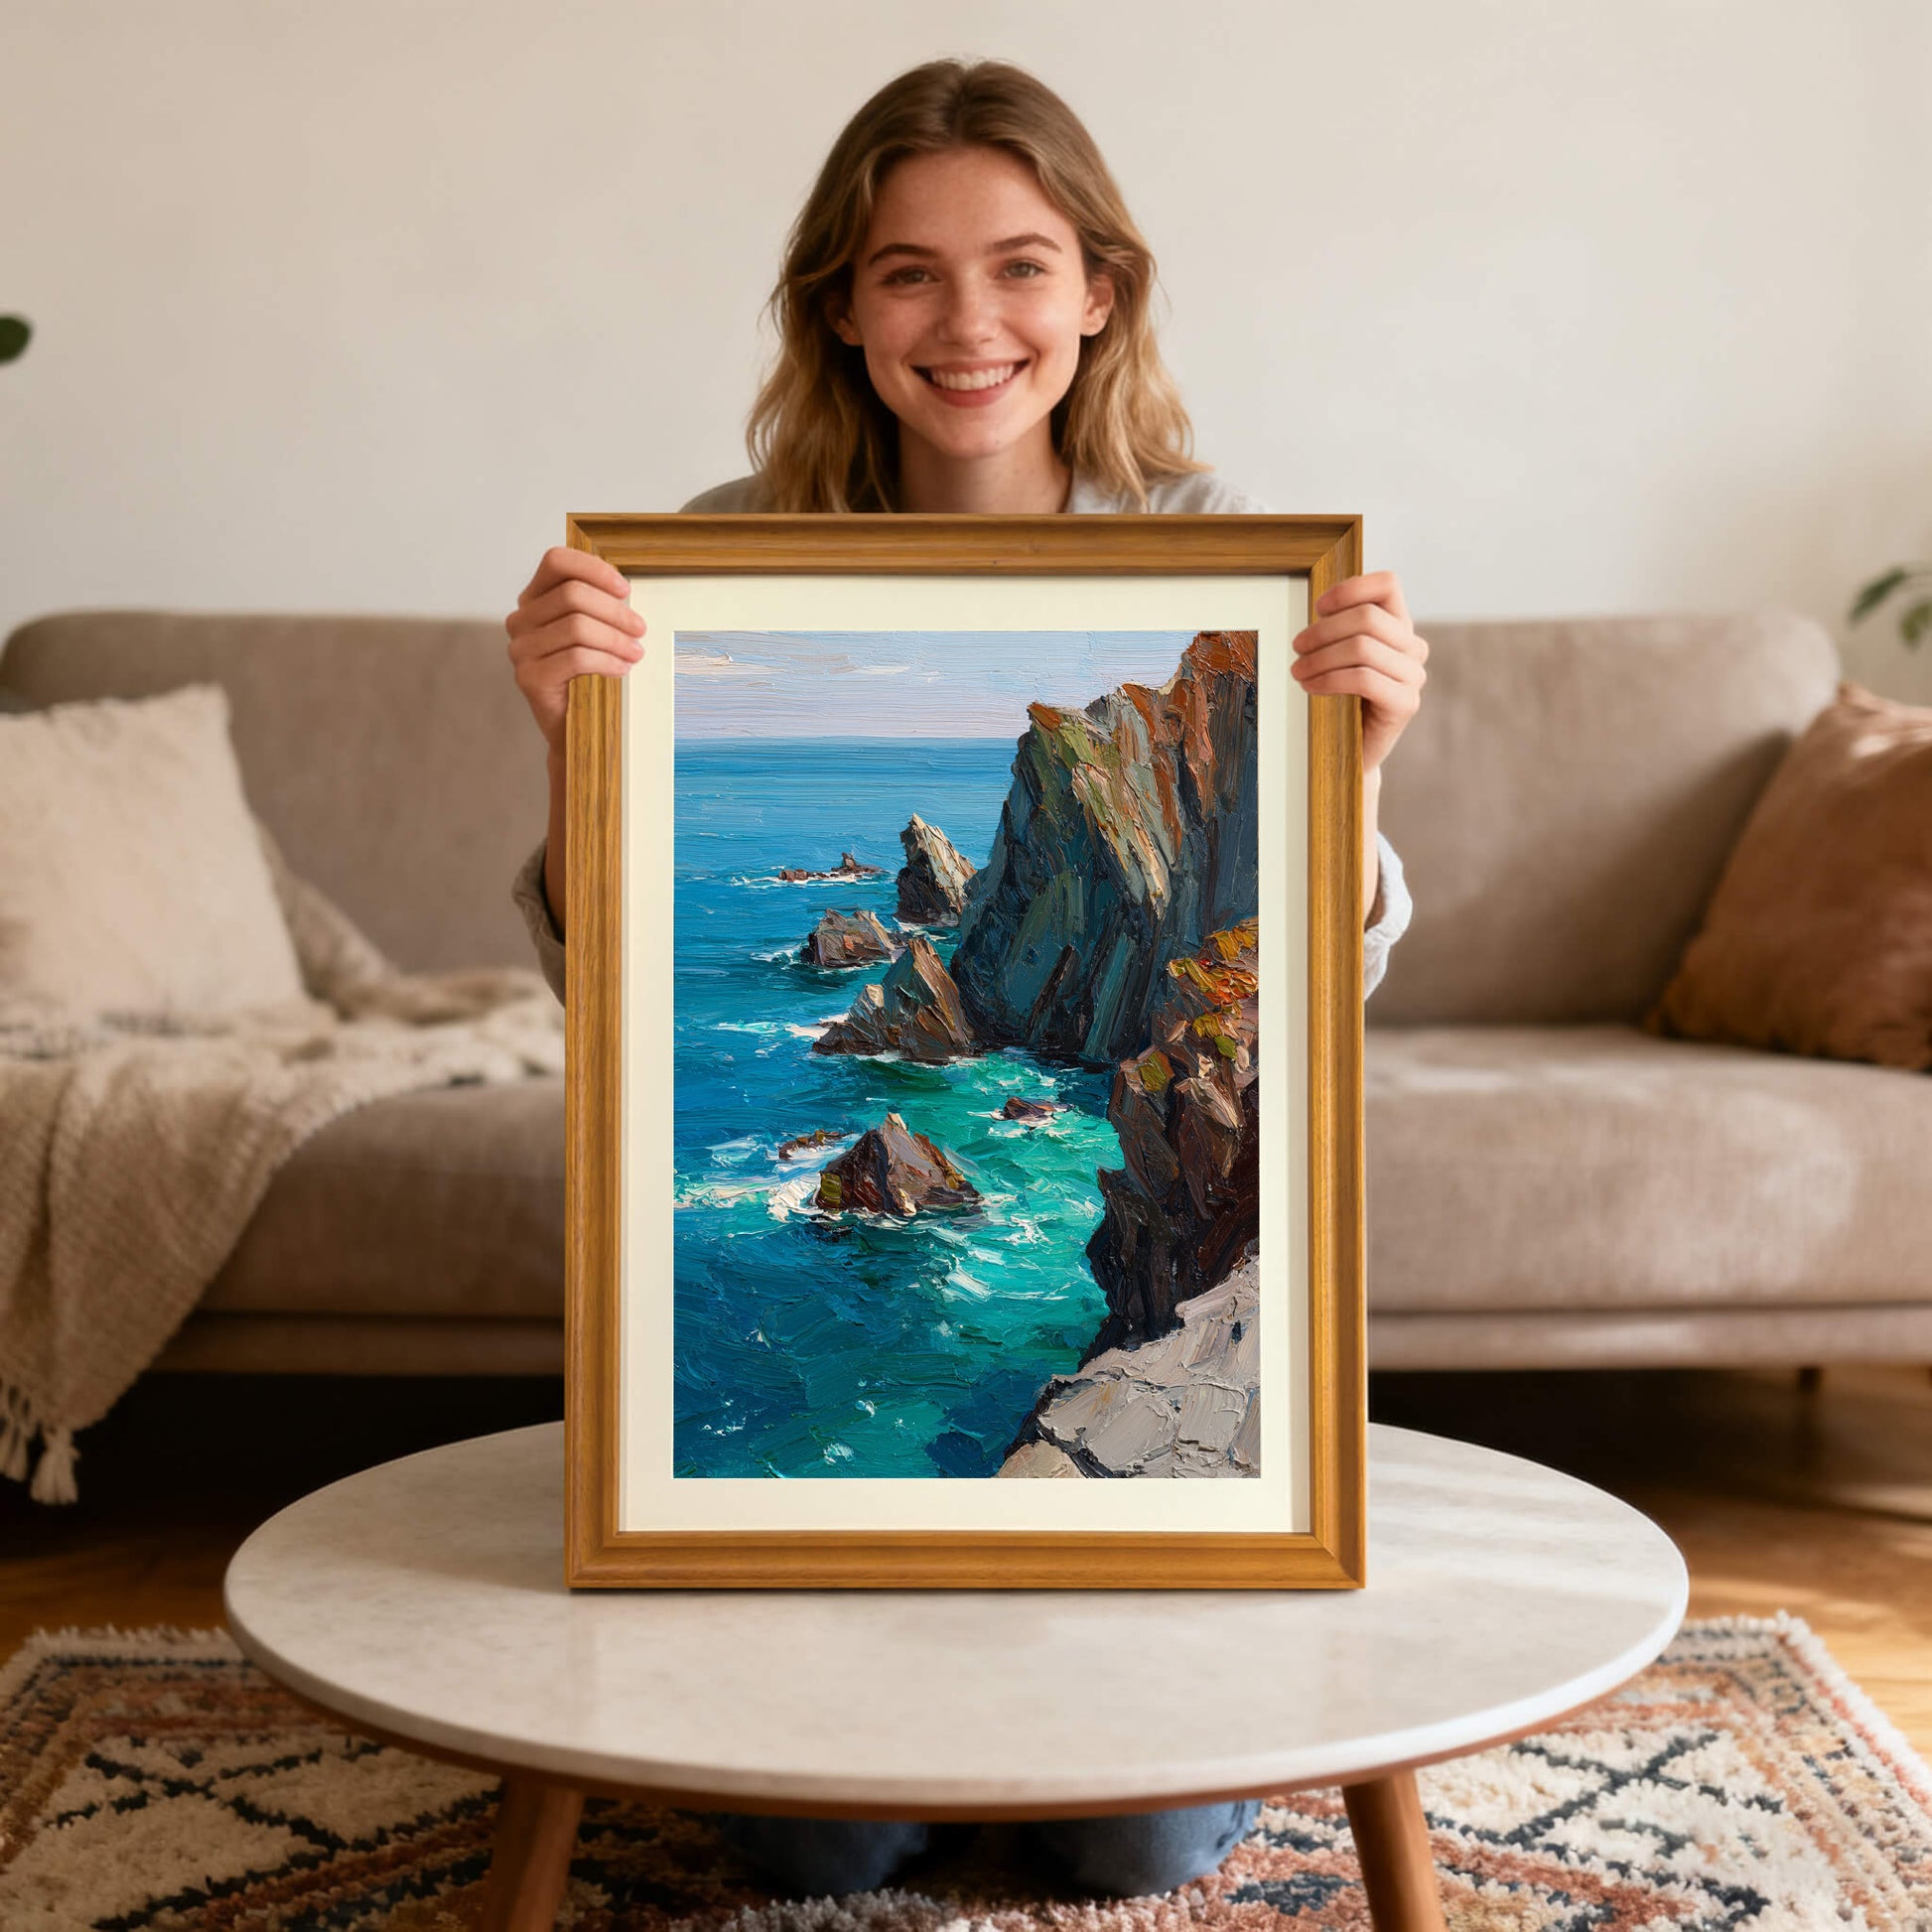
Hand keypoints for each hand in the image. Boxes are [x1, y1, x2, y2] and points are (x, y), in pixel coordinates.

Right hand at [504, 547, 646, 759]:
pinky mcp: (529, 677)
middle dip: (615, 611)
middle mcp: (521, 620)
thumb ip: (597, 605)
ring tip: (636, 652)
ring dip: (615, 638)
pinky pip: (576, 658)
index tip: (625, 589)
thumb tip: (624, 591)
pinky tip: (622, 669)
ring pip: (576, 626)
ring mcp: (521, 649)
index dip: (593, 569)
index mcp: (534, 599)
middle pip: (572, 595)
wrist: (572, 728)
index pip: (556, 562)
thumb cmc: (585, 676)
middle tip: (641, 629)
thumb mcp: (591, 632)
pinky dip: (606, 661)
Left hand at [1290, 570, 1427, 774]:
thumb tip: (1322, 608)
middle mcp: (1413, 647)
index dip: (1350, 589)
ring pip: (1362, 647)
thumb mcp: (1340, 655)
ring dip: (1320, 657)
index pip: (1387, 585)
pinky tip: (1310, 686)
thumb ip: (1340, 628)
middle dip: (1323, 630)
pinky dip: (1329, 679)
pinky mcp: (1406, 703)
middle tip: (1297, 647)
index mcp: (1400, 626)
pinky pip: (1363, 679)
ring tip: (1297, 670)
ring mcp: (1413, 676)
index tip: (1318, 607)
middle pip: (1367, 617)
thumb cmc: (1341, 698)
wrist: (1350, 751)